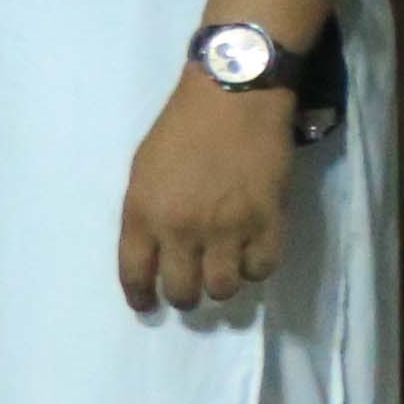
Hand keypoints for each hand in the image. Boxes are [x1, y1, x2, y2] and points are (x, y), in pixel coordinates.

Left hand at [116, 73, 303, 311]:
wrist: (233, 97)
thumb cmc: (181, 127)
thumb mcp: (142, 170)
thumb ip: (144, 213)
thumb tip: (153, 251)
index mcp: (144, 214)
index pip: (136, 276)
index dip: (141, 298)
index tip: (148, 306)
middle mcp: (182, 229)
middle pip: (183, 291)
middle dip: (184, 296)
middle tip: (190, 289)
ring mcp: (228, 228)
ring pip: (223, 288)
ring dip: (221, 285)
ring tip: (222, 271)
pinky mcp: (268, 220)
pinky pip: (262, 269)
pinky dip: (256, 269)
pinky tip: (251, 256)